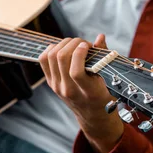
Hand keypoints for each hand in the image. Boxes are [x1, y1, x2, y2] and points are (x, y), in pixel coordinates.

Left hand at [39, 34, 123, 152]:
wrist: (92, 114)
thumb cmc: (104, 96)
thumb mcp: (109, 80)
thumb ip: (103, 57)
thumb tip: (100, 37)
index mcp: (87, 92)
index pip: (76, 72)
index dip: (80, 53)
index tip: (88, 46)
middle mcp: (69, 90)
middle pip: (61, 59)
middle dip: (73, 43)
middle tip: (83, 43)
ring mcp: (57, 86)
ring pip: (51, 56)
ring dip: (63, 44)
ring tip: (75, 45)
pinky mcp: (51, 82)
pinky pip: (43, 60)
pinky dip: (52, 49)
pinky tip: (63, 48)